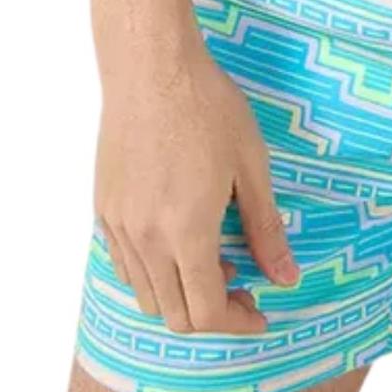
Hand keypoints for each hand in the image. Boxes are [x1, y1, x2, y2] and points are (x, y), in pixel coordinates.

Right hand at [93, 47, 298, 334]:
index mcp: (185, 233)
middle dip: (214, 315)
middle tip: (246, 291)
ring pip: (146, 294)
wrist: (153, 68)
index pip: (205, 312)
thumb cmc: (209, 109)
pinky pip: (126, 264)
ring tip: (217, 261)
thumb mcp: (252, 168)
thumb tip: (286, 278)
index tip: (261, 312)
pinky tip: (182, 242)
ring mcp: (118, 225)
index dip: (237, 323)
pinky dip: (156, 273)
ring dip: (183, 295)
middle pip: (173, 315)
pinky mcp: (104, 208)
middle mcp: (144, 239)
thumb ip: (266, 229)